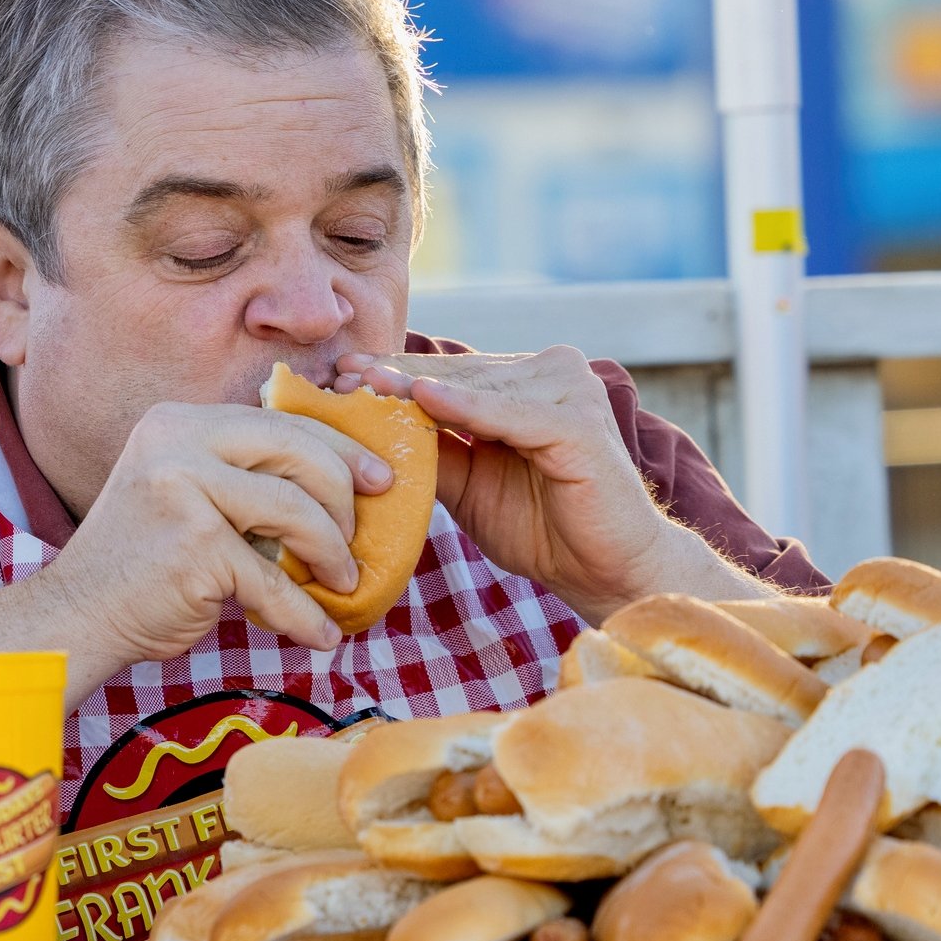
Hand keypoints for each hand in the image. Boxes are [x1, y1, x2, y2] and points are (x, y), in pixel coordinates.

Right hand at [37, 403, 394, 678]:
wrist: (80, 614)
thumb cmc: (143, 561)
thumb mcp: (187, 492)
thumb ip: (241, 476)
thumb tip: (340, 482)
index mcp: (179, 421)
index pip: (280, 422)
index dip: (340, 449)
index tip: (379, 479)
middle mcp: (177, 442)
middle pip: (299, 454)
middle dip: (345, 499)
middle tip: (361, 539)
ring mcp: (183, 490)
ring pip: (296, 512)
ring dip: (331, 556)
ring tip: (340, 584)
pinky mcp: (196, 546)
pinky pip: (274, 581)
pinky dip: (304, 614)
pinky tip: (319, 633)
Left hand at [333, 346, 706, 620]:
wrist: (604, 570)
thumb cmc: (539, 526)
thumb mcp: (466, 483)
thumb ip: (429, 448)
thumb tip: (363, 427)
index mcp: (527, 383)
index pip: (449, 371)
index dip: (394, 373)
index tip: (337, 375)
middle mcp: (553, 375)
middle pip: (458, 372)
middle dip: (396, 375)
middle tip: (338, 374)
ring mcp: (571, 393)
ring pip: (477, 386)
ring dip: (418, 386)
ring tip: (363, 384)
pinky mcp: (579, 423)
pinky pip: (509, 413)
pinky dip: (465, 406)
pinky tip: (420, 399)